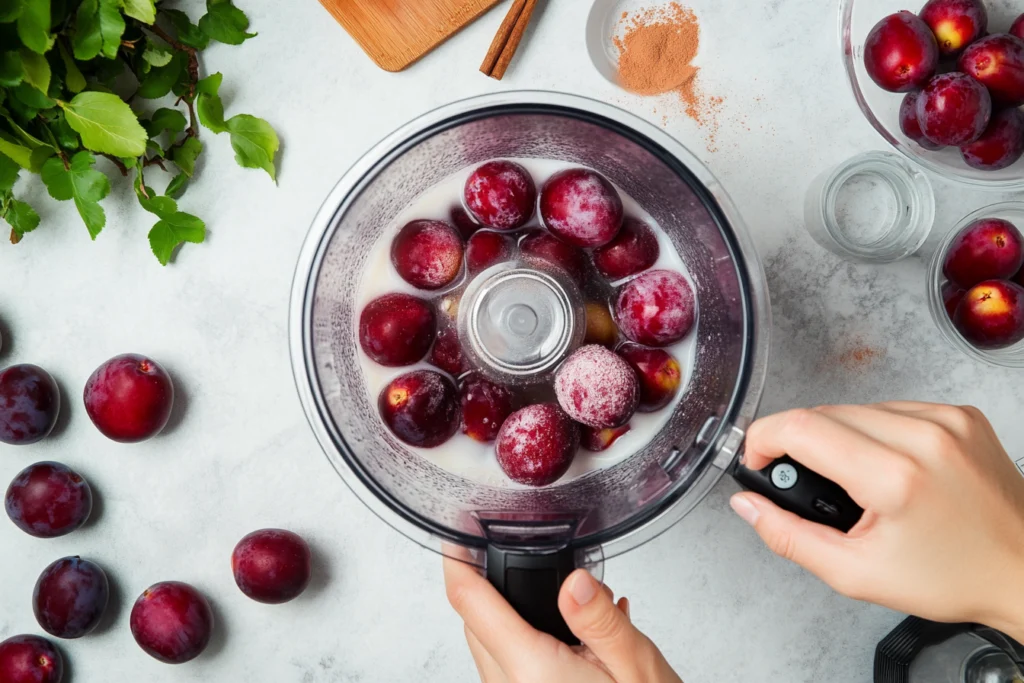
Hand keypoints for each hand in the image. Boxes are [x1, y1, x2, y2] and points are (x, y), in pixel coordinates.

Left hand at [444, 556, 682, 682]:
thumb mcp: (637, 665)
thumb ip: (602, 619)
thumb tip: (576, 580)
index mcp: (532, 671)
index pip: (470, 603)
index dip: (456, 562)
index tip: (456, 534)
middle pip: (475, 620)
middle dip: (494, 585)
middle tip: (529, 561)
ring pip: (488, 643)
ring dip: (513, 615)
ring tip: (569, 608)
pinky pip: (506, 665)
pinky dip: (526, 640)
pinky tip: (571, 638)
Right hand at [730, 402, 1023, 640]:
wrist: (1022, 570)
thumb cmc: (951, 577)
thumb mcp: (856, 573)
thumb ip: (789, 536)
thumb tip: (748, 504)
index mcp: (894, 477)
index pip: (801, 427)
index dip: (764, 439)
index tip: (759, 460)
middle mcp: (923, 436)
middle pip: (824, 413)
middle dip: (800, 442)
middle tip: (807, 482)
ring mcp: (946, 419)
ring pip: (857, 408)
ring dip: (839, 436)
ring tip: (854, 480)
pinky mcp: (960, 413)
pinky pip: (893, 408)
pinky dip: (876, 431)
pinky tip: (887, 465)